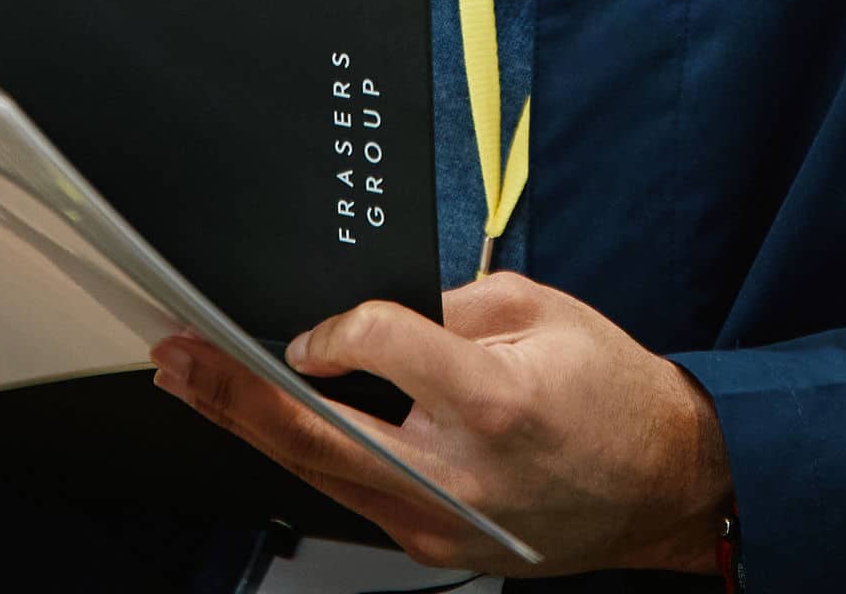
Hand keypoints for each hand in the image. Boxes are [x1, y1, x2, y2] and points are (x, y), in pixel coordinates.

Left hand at [150, 271, 727, 578]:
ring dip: (252, 424)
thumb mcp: (544, 310)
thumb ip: (450, 306)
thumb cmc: (615, 395)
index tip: (313, 323)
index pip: (380, 348)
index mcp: (494, 401)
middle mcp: (459, 472)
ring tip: (197, 384)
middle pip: (317, 434)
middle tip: (179, 356)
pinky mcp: (433, 539)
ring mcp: (440, 519)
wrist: (665, 483)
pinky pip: (352, 493)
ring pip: (321, 473)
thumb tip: (371, 310)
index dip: (333, 328)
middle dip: (234, 391)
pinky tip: (274, 423)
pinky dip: (309, 454)